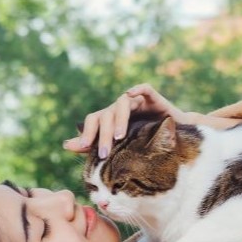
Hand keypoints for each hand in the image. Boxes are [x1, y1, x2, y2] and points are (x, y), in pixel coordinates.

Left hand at [63, 84, 188, 157]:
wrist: (175, 140)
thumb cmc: (145, 144)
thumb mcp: (119, 148)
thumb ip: (93, 145)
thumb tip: (65, 145)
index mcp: (111, 119)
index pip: (94, 119)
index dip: (87, 132)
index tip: (84, 147)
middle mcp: (121, 109)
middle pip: (107, 114)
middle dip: (103, 134)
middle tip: (104, 154)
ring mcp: (137, 102)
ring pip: (122, 102)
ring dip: (119, 119)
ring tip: (119, 137)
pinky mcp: (154, 98)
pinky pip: (145, 88)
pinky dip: (138, 88)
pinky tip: (132, 93)